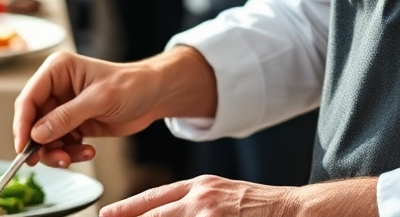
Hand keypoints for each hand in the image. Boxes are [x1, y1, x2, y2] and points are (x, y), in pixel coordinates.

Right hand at [14, 48, 217, 168]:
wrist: (154, 95)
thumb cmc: (131, 85)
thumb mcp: (99, 99)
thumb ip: (67, 117)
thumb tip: (37, 134)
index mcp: (58, 70)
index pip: (29, 98)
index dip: (23, 124)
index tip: (23, 147)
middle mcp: (56, 88)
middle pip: (34, 122)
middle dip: (42, 144)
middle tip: (57, 159)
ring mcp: (64, 107)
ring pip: (45, 137)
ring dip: (58, 152)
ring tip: (76, 157)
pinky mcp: (73, 123)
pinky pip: (61, 143)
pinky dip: (70, 152)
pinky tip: (87, 151)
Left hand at [99, 176, 378, 216]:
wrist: (294, 209)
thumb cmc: (259, 206)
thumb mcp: (223, 194)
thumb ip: (195, 203)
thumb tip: (166, 212)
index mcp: (199, 186)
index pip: (153, 198)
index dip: (127, 208)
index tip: (106, 214)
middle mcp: (200, 198)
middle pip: (152, 215)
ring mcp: (209, 215)